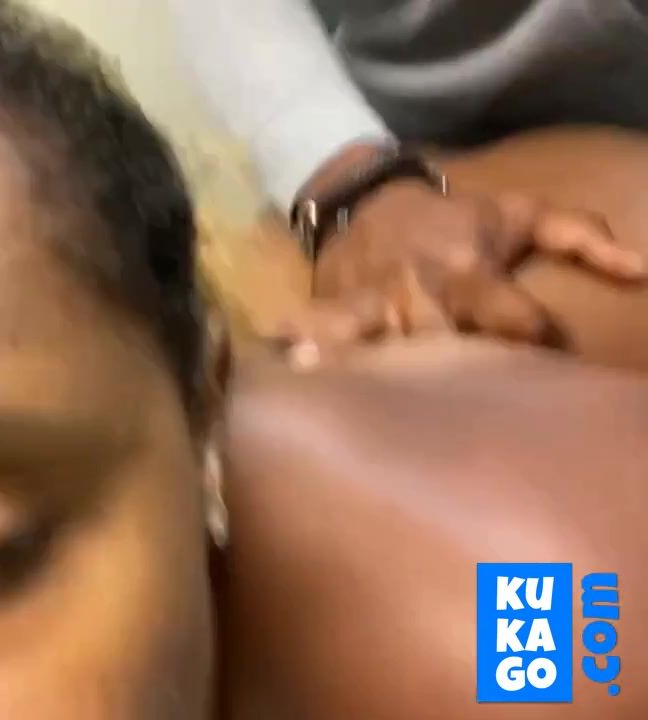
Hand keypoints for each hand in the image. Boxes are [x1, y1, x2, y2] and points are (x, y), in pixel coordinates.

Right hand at [278, 179, 644, 366]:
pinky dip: (311, 342)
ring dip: (385, 364)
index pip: (517, 321)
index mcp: (473, 272)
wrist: (367, 199)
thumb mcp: (522, 215)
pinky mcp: (338, 308)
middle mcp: (425, 291)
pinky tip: (295, 361)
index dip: (535, 340)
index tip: (545, 355)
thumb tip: (643, 270)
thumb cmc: (454, 219)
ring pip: (387, 342)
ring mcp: (377, 303)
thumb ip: (583, 238)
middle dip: (460, 368)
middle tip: (474, 401)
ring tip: (377, 389)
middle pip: (448, 344)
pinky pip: (326, 330)